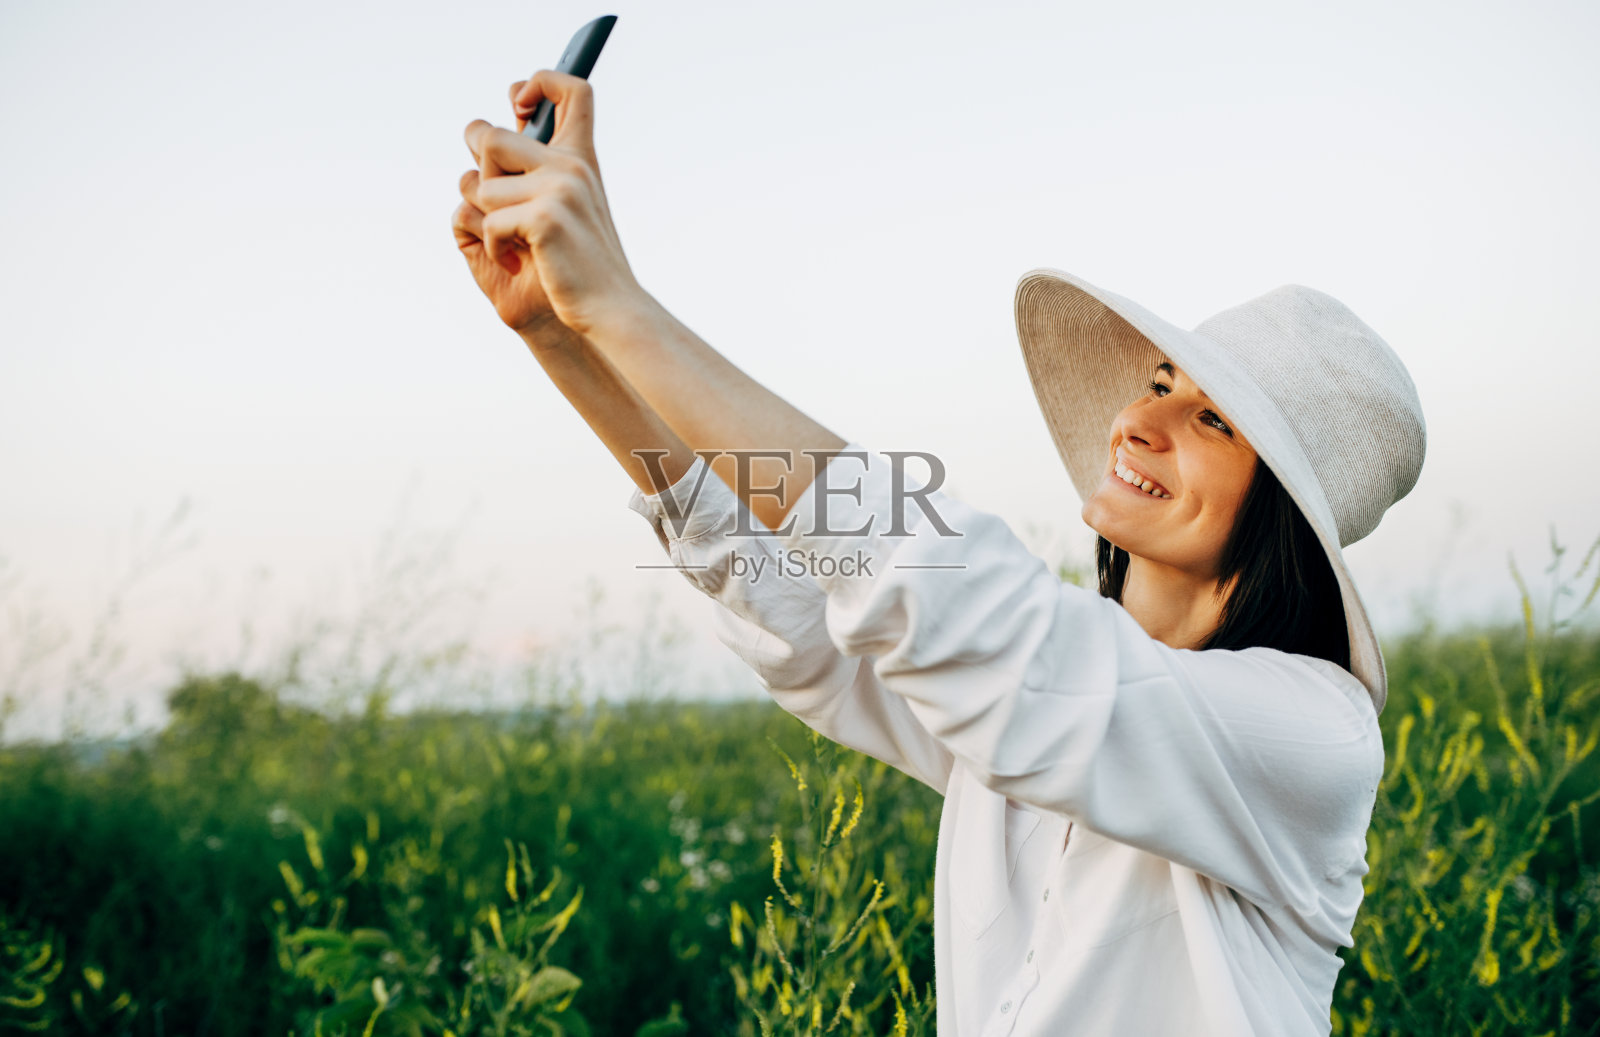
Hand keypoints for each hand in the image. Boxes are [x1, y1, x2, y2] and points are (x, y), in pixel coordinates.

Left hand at [452, 69, 643, 340]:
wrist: (611, 307)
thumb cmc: (583, 263)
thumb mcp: (569, 207)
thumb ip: (535, 169)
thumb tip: (479, 131)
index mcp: (581, 158)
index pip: (571, 89)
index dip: (540, 82)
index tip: (519, 105)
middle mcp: (572, 165)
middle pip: (491, 137)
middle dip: (479, 173)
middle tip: (494, 204)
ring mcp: (560, 189)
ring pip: (482, 187)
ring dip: (487, 222)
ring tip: (515, 245)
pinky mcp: (544, 218)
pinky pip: (489, 223)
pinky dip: (494, 249)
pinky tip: (516, 261)